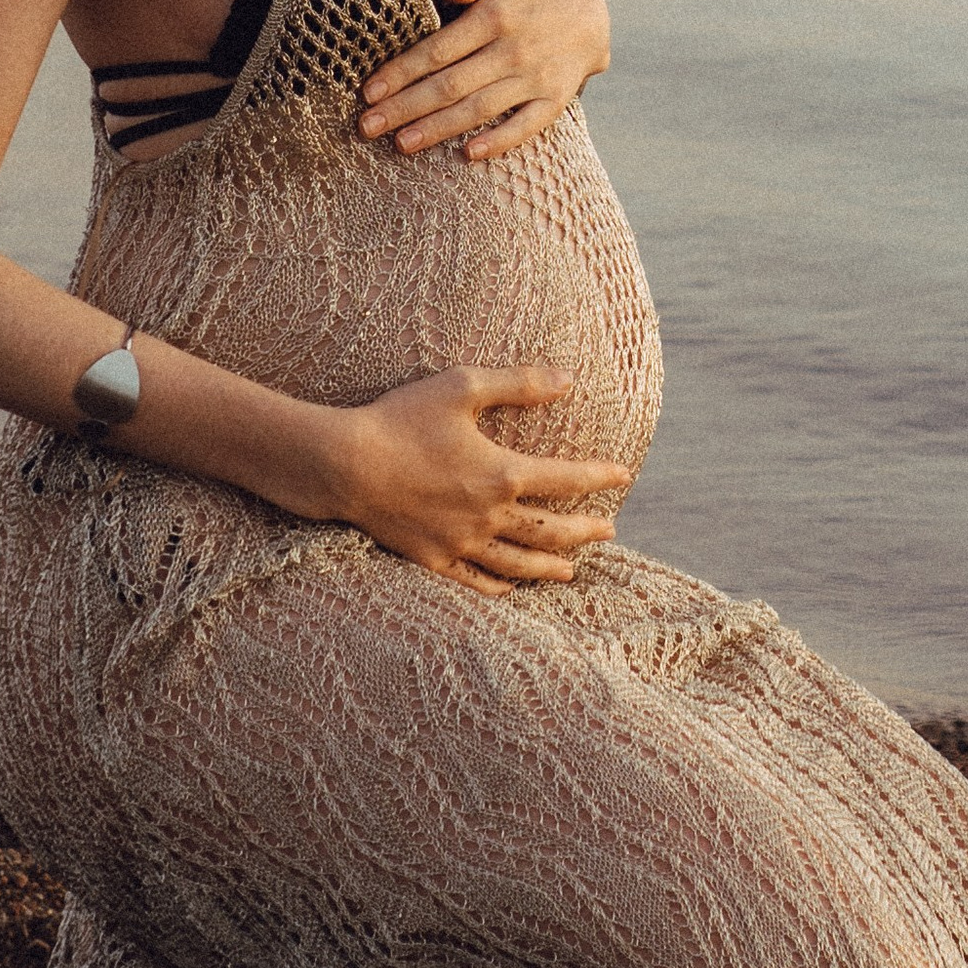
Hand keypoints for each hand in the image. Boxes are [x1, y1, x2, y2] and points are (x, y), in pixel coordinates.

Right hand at [324, 364, 624, 597]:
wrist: (344, 465)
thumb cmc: (402, 419)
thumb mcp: (462, 387)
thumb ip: (519, 384)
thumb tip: (568, 379)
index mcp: (502, 473)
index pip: (565, 479)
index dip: (598, 477)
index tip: (623, 475)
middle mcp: (488, 516)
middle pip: (550, 530)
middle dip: (584, 531)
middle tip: (609, 530)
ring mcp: (460, 543)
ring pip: (518, 562)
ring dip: (550, 566)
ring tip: (572, 570)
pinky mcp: (432, 559)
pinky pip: (475, 580)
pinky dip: (499, 585)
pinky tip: (511, 587)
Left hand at [358, 0, 610, 161]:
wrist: (592, 14)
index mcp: (495, 17)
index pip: (438, 50)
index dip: (401, 72)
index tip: (369, 92)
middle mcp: (513, 50)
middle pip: (450, 84)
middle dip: (405, 107)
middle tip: (367, 127)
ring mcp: (535, 78)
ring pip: (479, 108)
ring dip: (438, 128)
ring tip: (401, 144)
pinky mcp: (555, 100)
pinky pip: (526, 126)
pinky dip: (499, 141)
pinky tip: (468, 154)